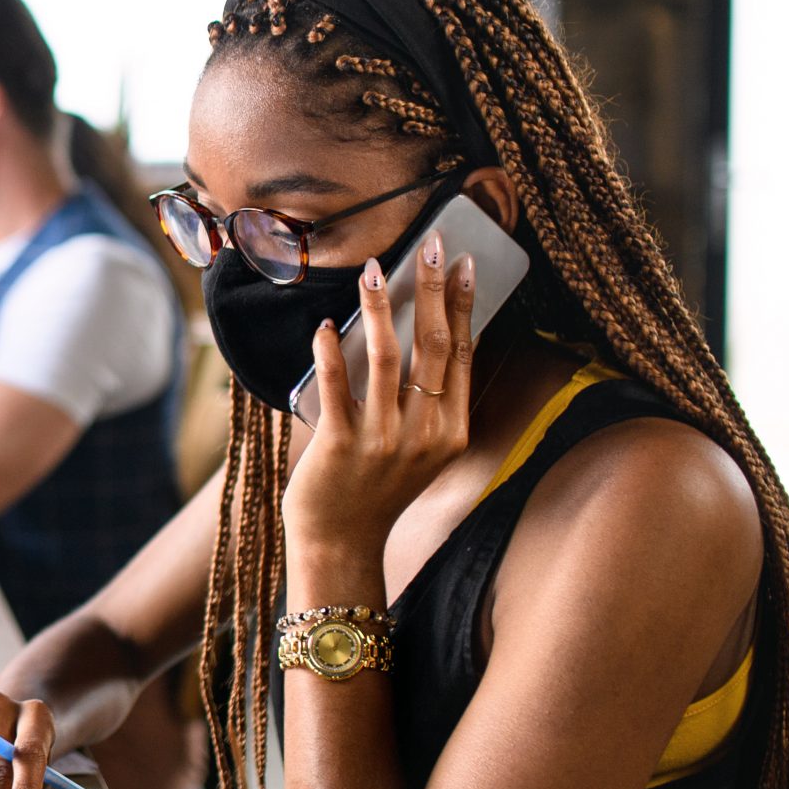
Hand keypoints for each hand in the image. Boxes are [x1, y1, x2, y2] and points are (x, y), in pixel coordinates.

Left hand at [284, 231, 476, 550]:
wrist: (341, 543)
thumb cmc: (374, 488)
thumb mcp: (418, 449)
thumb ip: (423, 403)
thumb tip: (413, 333)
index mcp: (451, 432)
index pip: (464, 355)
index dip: (464, 306)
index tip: (463, 265)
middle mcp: (425, 434)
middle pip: (435, 347)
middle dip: (432, 290)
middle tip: (430, 246)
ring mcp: (385, 440)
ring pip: (386, 357)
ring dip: (379, 307)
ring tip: (371, 270)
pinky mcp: (342, 446)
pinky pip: (336, 385)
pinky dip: (330, 350)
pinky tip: (324, 324)